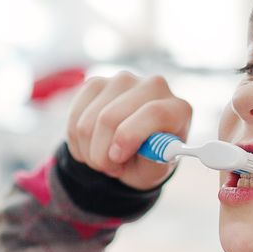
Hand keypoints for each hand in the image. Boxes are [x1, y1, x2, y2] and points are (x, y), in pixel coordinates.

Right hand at [65, 71, 192, 191]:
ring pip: (89, 120)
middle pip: (111, 117)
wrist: (132, 152)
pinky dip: (76, 141)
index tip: (116, 159)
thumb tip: (147, 152)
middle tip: (109, 169)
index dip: (129, 136)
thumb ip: (154, 162)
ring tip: (103, 160)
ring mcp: (123, 80)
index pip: (153, 113)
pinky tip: (90, 146)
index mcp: (177, 108)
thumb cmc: (148, 161)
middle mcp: (153, 86)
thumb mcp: (155, 171)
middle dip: (101, 153)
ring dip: (89, 151)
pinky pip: (75, 116)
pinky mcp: (97, 83)